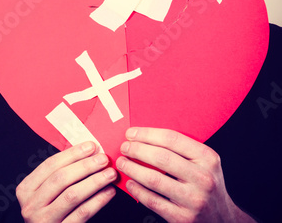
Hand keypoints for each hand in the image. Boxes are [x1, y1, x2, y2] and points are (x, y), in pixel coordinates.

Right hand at [16, 141, 116, 221]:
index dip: (72, 154)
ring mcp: (44, 221)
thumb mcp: (46, 192)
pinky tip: (108, 192)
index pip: (50, 165)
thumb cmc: (50, 211)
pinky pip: (82, 213)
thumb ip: (60, 174)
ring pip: (72, 195)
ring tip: (110, 174)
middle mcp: (31, 205)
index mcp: (26, 189)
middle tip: (103, 159)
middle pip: (61, 178)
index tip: (91, 146)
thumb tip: (88, 151)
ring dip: (94, 181)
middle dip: (85, 166)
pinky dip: (98, 201)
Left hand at [116, 128, 255, 221]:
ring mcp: (194, 199)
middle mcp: (203, 178)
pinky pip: (153, 201)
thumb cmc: (207, 184)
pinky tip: (130, 183)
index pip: (172, 139)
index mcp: (208, 158)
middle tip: (124, 147)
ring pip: (154, 179)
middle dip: (137, 150)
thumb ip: (183, 149)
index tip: (131, 133)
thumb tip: (146, 136)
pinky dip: (138, 190)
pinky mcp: (184, 218)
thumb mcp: (204, 162)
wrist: (224, 219)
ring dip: (133, 169)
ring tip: (123, 162)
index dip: (147, 134)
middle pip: (161, 158)